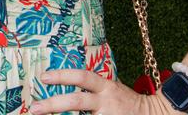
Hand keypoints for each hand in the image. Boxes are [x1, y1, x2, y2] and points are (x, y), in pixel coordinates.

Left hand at [30, 68, 173, 114]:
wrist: (154, 114)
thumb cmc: (125, 101)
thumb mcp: (110, 88)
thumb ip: (92, 87)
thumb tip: (63, 83)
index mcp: (106, 86)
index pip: (83, 77)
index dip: (63, 75)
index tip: (44, 76)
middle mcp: (106, 101)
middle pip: (77, 101)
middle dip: (53, 105)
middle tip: (34, 108)